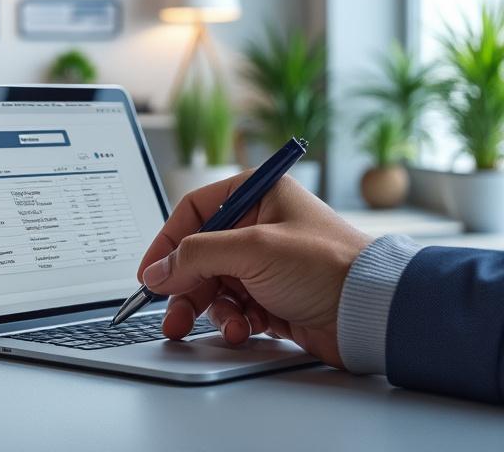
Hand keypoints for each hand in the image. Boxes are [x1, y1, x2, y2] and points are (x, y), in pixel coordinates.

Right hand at [138, 173, 371, 368]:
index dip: (167, 242)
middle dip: (186, 287)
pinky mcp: (273, 297)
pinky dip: (234, 322)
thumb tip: (157, 270)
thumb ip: (196, 256)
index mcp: (257, 194)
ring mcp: (265, 264)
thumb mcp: (253, 248)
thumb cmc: (328, 265)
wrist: (373, 312)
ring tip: (223, 326)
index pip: (194, 212)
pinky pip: (235, 309)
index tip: (150, 272)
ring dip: (211, 309)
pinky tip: (245, 330)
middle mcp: (259, 226)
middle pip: (199, 255)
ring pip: (214, 286)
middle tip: (173, 313)